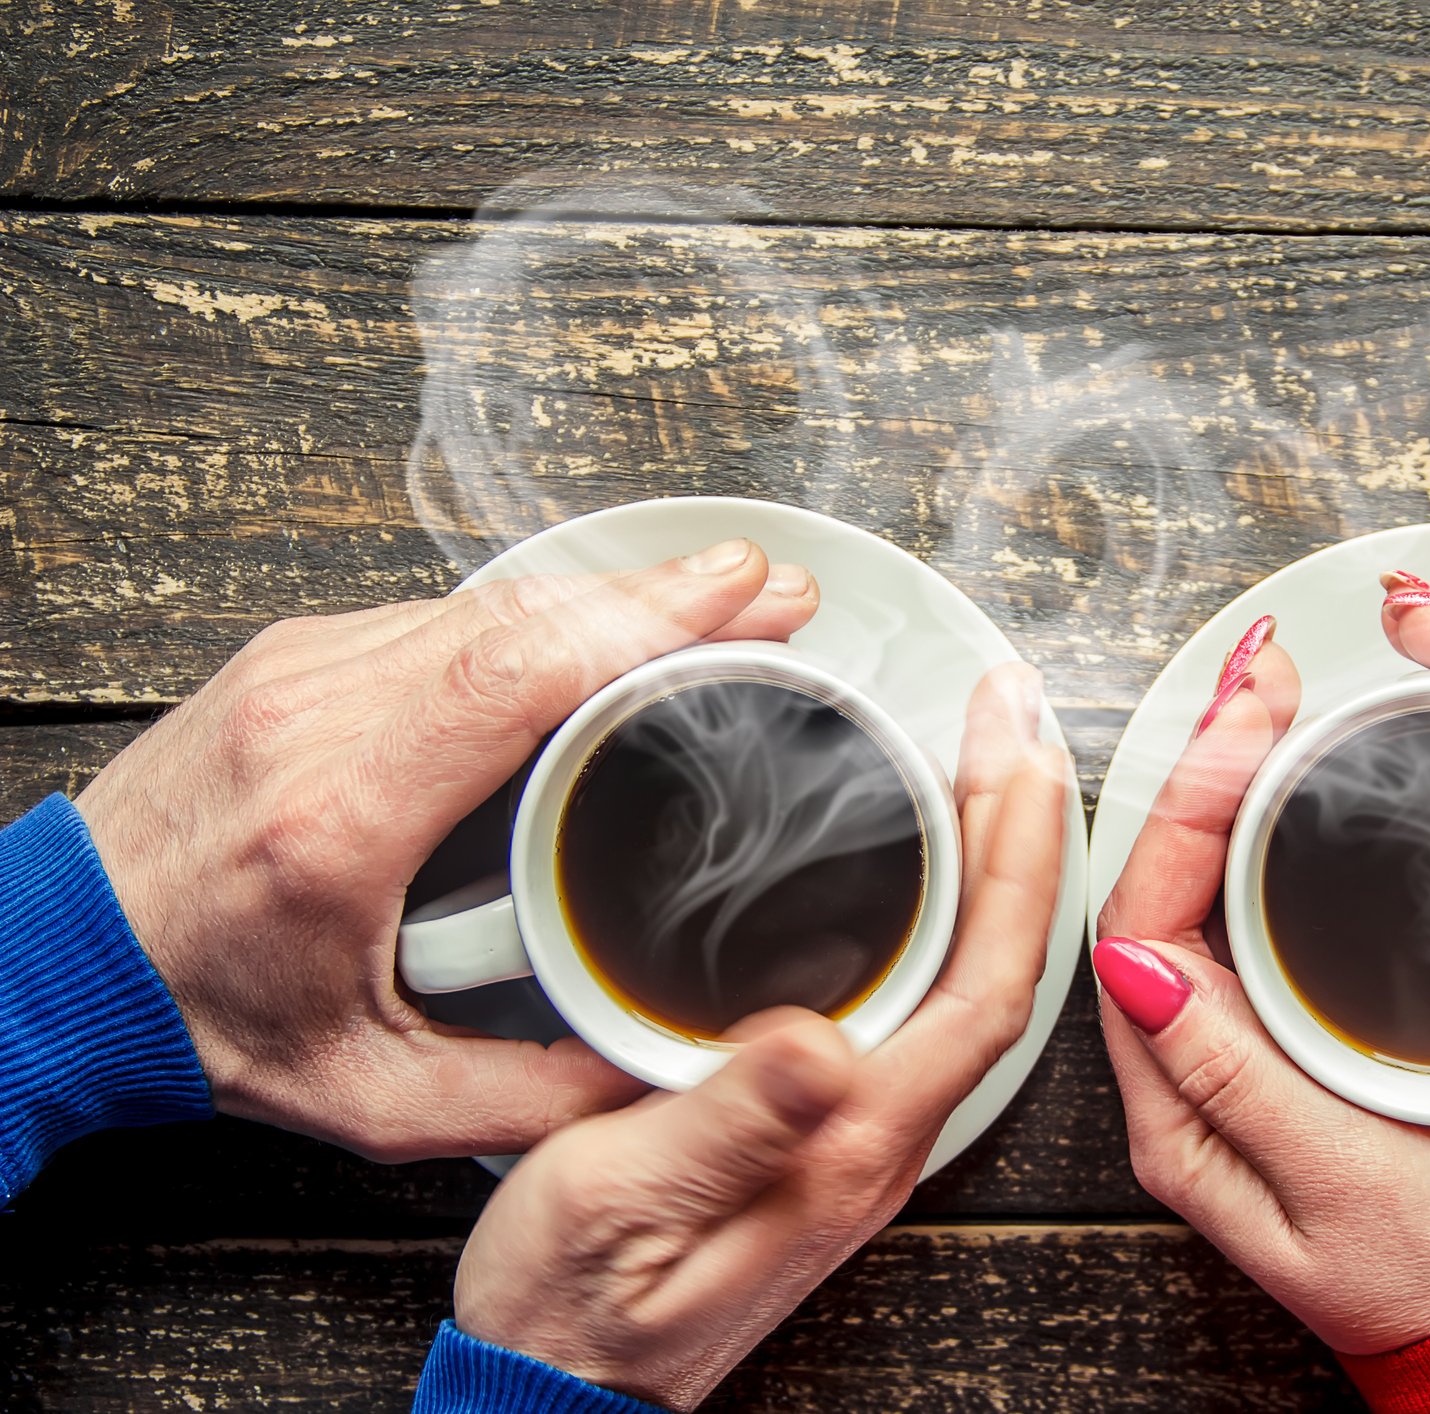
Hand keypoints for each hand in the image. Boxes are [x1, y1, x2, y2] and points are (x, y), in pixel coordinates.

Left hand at [77, 539, 820, 1160]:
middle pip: (523, 614)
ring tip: (719, 603)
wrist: (56, 960)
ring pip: (489, 602)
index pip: (515, 672)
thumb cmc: (202, 1018)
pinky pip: (444, 615)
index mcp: (341, 816)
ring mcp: (298, 670)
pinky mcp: (296, 656)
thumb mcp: (374, 1098)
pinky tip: (608, 627)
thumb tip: (658, 1073)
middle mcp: (315, 716)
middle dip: (667, 592)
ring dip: (612, 597)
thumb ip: (527, 1094)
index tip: (743, 595)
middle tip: (776, 592)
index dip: (643, 619)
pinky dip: (544, 615)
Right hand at [451, 664, 1066, 1407]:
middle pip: (991, 964)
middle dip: (1017, 831)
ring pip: (959, 977)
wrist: (557, 1391)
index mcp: (850, 1144)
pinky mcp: (819, 1132)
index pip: (983, 983)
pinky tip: (910, 872)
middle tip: (1007, 719)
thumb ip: (726, 1125)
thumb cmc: (578, 1311)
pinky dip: (933, 912)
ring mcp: (854, 1136)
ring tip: (979, 765)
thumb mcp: (620, 1201)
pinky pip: (912, 999)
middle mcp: (876, 1137)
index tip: (1016, 752)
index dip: (1016, 861)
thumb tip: (818, 1037)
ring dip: (984, 864)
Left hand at [1095, 616, 1429, 1355]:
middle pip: (1168, 891)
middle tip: (1261, 670)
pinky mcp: (1313, 1052)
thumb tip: (1134, 963)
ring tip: (1276, 698)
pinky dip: (1283, 841)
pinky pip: (1270, 924)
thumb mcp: (1348, 1185)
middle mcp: (1200, 1080)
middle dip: (1203, 767)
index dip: (1184, 803)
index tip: (1243, 710)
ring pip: (1215, 897)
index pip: (1144, 920)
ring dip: (1238, 789)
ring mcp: (1255, 1062)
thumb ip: (1241, 1077)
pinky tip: (1309, 788)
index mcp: (1185, 1114)